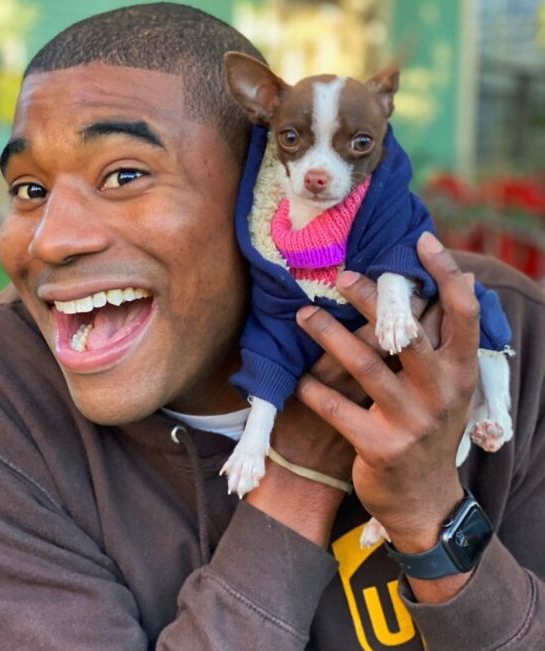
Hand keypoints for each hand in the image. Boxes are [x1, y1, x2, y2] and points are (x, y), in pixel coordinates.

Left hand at [295, 233, 478, 553]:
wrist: (423, 499)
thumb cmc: (428, 429)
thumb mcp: (448, 389)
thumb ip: (441, 345)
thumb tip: (444, 285)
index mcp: (462, 372)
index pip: (462, 313)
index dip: (445, 274)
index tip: (422, 241)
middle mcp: (442, 393)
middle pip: (405, 332)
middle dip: (371, 299)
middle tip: (339, 275)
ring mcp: (412, 422)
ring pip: (365, 365)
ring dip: (328, 335)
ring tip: (302, 315)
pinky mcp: (380, 447)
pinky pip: (339, 410)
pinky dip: (315, 390)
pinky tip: (298, 378)